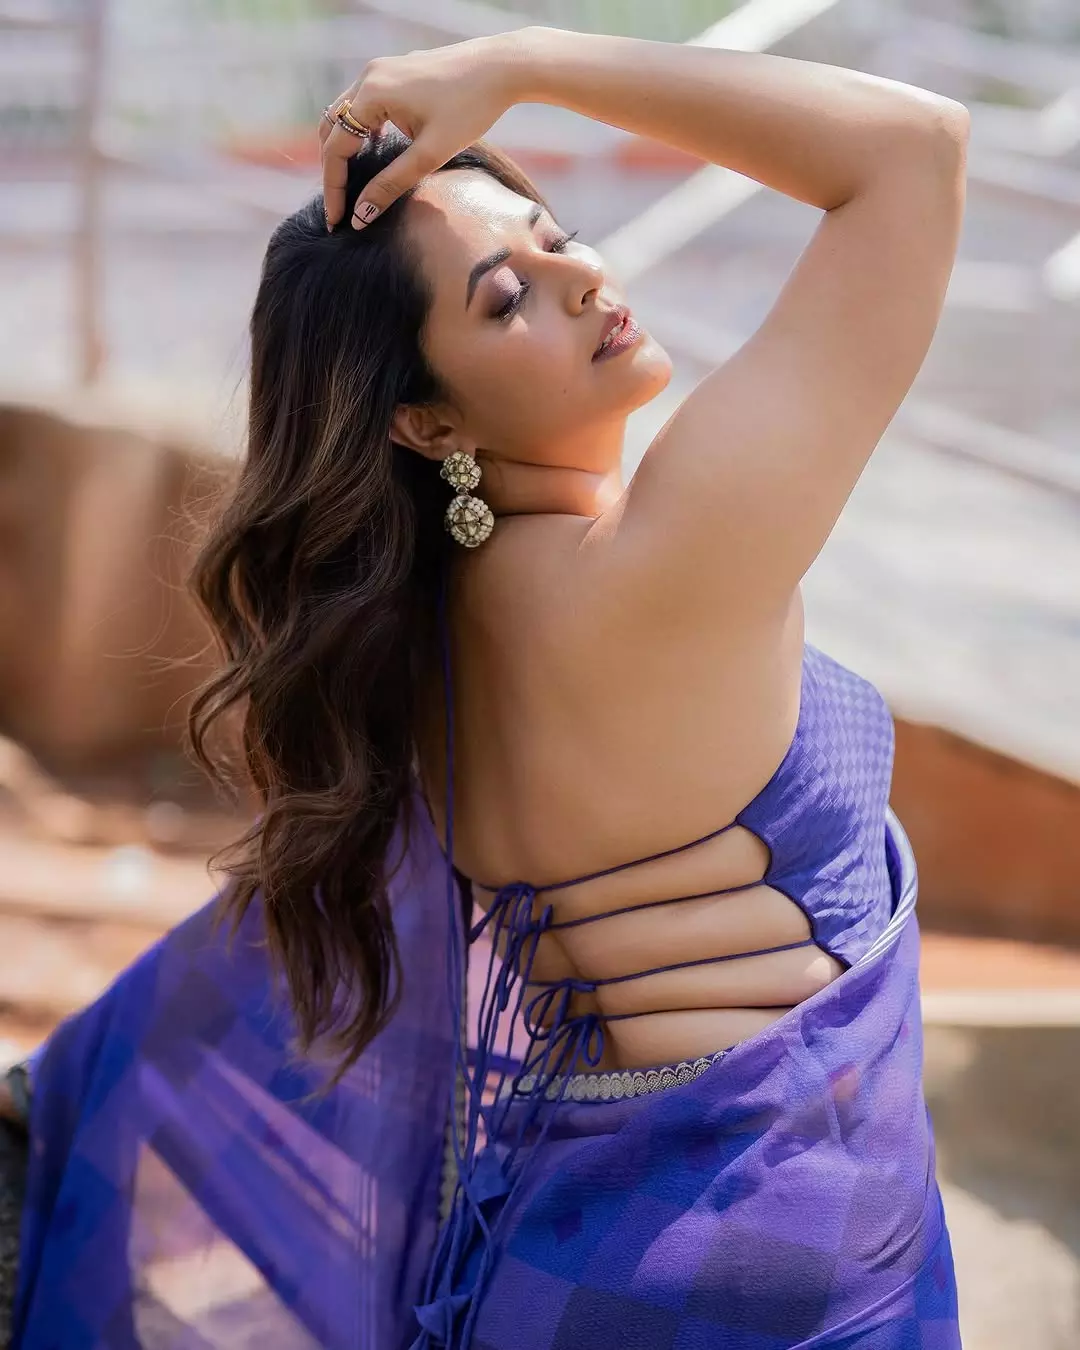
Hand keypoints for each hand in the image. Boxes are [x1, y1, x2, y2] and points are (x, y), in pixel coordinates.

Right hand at [320, 29, 531, 230]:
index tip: (336, 222)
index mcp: (372, 93)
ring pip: (345, 116)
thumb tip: (361, 216)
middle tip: (340, 208)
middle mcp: (369, 76)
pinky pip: (363, 105)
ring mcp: (380, 70)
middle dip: (333, 171)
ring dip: (344, 150)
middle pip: (332, 130)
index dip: (334, 188)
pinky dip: (360, 132)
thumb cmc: (470, 108)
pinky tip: (373, 155)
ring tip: (352, 186)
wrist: (501, 67)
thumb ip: (392, 185)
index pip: (336, 149)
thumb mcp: (430, 154)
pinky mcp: (394, 71)